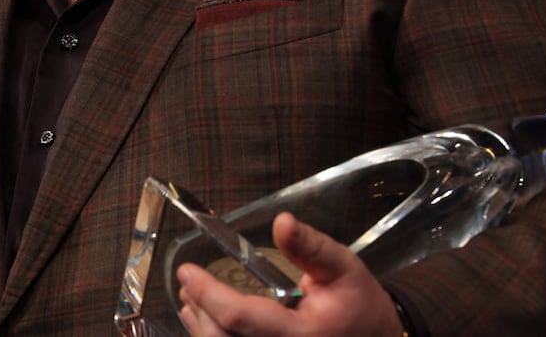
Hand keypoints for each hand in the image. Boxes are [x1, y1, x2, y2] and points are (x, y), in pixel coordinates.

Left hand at [176, 212, 405, 335]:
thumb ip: (310, 247)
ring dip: (201, 326)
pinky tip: (204, 321)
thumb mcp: (342, 267)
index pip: (240, 317)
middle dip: (200, 310)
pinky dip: (213, 336)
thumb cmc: (358, 303)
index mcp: (299, 335)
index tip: (187, 270)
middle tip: (188, 281)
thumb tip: (282, 221)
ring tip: (191, 297)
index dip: (208, 293)